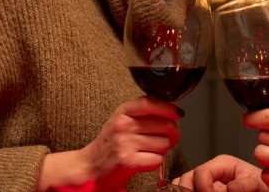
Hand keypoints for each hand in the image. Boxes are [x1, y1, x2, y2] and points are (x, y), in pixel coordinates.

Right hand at [37, 96, 182, 190]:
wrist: (90, 167)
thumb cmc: (110, 144)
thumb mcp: (122, 120)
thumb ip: (142, 114)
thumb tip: (173, 114)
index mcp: (123, 112)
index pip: (151, 102)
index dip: (168, 108)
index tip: (178, 113)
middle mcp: (124, 125)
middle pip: (165, 124)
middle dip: (172, 134)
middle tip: (166, 139)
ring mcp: (125, 143)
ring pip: (164, 143)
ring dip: (162, 150)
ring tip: (149, 151)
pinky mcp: (128, 161)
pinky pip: (157, 160)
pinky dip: (154, 162)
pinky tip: (144, 161)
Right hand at [173, 154, 268, 191]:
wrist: (263, 190)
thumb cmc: (263, 189)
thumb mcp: (260, 186)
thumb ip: (246, 185)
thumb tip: (231, 188)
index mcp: (224, 164)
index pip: (201, 172)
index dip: (203, 188)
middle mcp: (211, 171)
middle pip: (186, 179)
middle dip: (192, 191)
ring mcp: (205, 181)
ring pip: (182, 185)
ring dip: (189, 191)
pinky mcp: (203, 189)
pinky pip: (186, 190)